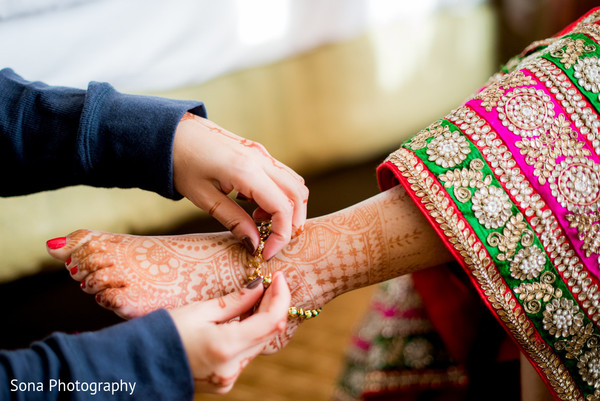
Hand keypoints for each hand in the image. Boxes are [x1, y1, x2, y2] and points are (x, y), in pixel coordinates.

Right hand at [169, 271, 289, 393]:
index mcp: (225, 347)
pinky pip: (246, 355)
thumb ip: (234, 301)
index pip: (270, 321)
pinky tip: (244, 318)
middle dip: (274, 306)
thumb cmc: (164, 332)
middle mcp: (231, 368)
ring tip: (257, 296)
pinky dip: (249, 334)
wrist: (140, 364)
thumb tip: (259, 287)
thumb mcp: (199, 310)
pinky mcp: (224, 382)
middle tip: (271, 283)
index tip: (279, 277)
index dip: (281, 297)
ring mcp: (229, 379)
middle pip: (269, 334)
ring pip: (259, 344)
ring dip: (262, 320)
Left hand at [173, 113, 308, 259]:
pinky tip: (256, 205)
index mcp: (246, 170)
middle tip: (272, 242)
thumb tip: (255, 244)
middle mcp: (261, 159)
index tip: (266, 252)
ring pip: (295, 184)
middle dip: (292, 224)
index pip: (282, 207)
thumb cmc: (182, 164)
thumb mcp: (204, 198)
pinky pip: (283, 177)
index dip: (281, 235)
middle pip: (298, 195)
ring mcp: (263, 154)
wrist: (172, 133)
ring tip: (261, 221)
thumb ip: (234, 221)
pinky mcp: (260, 153)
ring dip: (288, 208)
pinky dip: (280, 196)